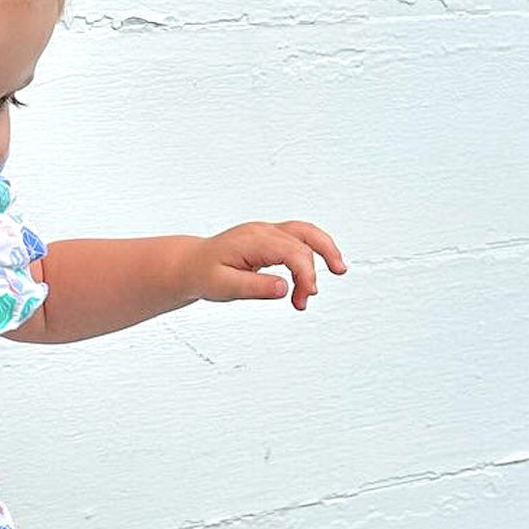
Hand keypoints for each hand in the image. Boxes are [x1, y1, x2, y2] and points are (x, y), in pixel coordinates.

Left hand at [186, 220, 346, 309]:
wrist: (189, 265)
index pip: (292, 251)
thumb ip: (253, 287)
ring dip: (324, 250)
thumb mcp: (222, 287)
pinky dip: (310, 255)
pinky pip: (297, 241)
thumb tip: (284, 288)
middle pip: (305, 236)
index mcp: (253, 240)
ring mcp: (266, 233)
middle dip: (318, 263)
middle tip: (327, 283)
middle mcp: (263, 231)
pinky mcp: (268, 240)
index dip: (305, 274)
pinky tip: (310, 276)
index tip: (303, 297)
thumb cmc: (203, 274)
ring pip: (305, 233)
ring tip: (338, 270)